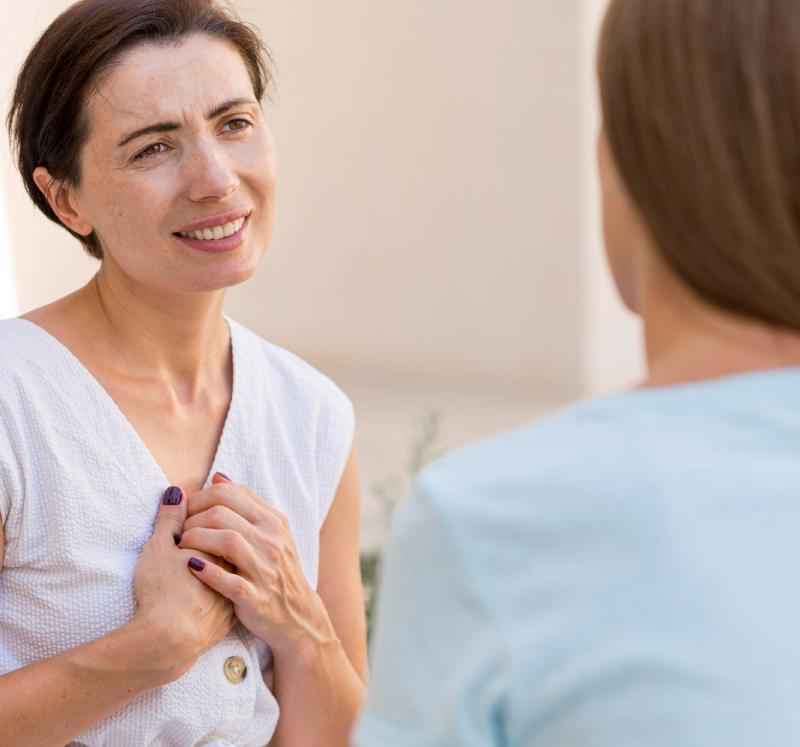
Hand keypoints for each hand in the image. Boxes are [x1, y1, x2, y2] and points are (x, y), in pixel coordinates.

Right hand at [133, 485, 234, 680]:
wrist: (168, 644)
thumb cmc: (161, 592)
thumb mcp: (159, 547)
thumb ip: (169, 518)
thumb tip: (175, 492)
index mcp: (226, 548)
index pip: (225, 523)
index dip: (204, 519)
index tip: (183, 527)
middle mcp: (239, 569)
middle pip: (233, 546)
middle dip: (212, 539)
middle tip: (184, 545)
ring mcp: (236, 594)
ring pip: (232, 572)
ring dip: (215, 564)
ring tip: (190, 566)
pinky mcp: (228, 619)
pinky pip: (226, 597)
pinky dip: (215, 589)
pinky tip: (201, 589)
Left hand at [179, 475, 336, 658]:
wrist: (296, 616)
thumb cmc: (277, 569)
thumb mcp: (272, 532)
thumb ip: (246, 504)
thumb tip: (218, 477)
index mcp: (274, 521)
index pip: (229, 493)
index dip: (200, 497)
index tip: (186, 510)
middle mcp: (272, 541)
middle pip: (222, 513)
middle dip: (192, 518)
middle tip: (178, 529)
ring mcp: (265, 569)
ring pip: (225, 541)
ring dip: (195, 540)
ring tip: (181, 545)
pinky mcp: (255, 598)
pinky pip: (227, 580)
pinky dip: (206, 572)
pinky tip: (190, 567)